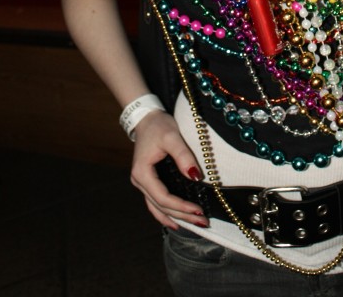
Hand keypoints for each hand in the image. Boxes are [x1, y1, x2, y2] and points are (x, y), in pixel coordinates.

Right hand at [130, 110, 208, 229]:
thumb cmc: (158, 126)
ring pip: (157, 207)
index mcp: (142, 173)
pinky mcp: (147, 181)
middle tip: (204, 222)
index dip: (181, 207)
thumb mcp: (172, 137)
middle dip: (182, 215)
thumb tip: (196, 176)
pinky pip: (155, 203)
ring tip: (194, 224)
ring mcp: (142, 183)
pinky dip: (166, 213)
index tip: (199, 210)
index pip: (163, 197)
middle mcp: (139, 181)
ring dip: (176, 217)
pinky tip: (176, 222)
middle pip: (161, 206)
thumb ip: (184, 156)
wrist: (146, 118)